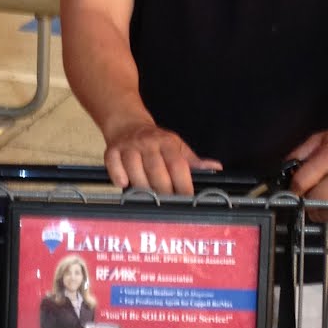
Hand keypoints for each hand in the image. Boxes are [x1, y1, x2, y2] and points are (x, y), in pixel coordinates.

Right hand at [104, 123, 220, 195]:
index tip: (186, 199)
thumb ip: (193, 161)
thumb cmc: (155, 141)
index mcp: (167, 142)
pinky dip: (118, 177)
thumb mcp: (176, 146)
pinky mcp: (112, 150)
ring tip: (148, 198)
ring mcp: (129, 146)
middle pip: (156, 170)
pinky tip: (125, 184)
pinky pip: (113, 165)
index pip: (177, 165)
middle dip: (163, 190)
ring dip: (142, 187)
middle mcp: (148, 143)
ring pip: (135, 170)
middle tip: (167, 203)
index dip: (183, 184)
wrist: (127, 124)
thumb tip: (216, 168)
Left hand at [289, 120, 327, 224]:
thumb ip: (300, 153)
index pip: (303, 182)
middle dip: (309, 205)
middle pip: (319, 200)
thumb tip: (284, 172)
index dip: (294, 191)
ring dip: (326, 215)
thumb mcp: (321, 138)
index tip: (295, 193)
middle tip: (309, 205)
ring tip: (323, 211)